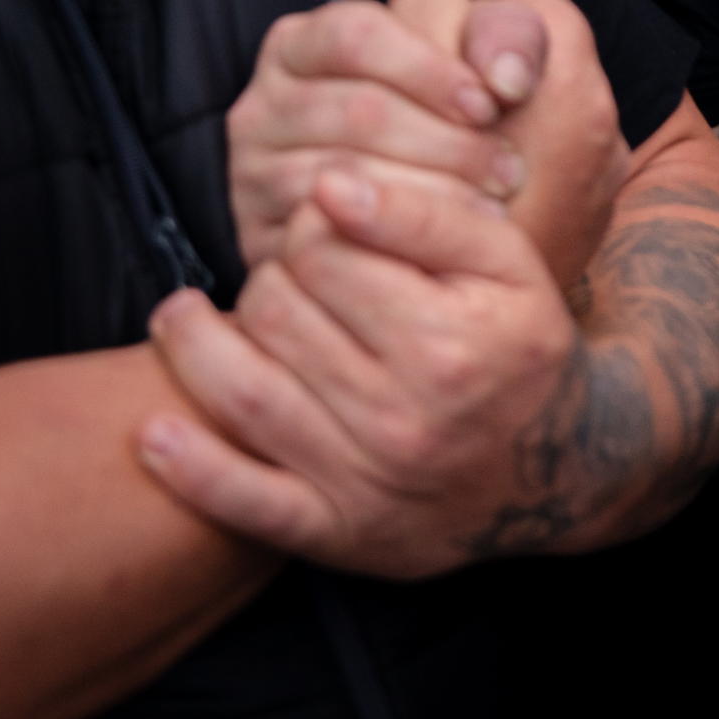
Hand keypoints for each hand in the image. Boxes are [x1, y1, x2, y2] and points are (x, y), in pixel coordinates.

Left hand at [139, 166, 579, 579]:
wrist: (564, 467)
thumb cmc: (524, 348)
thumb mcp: (511, 265)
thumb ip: (427, 215)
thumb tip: (328, 184)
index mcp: (449, 343)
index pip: (324, 253)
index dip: (308, 225)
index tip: (319, 227)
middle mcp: (405, 419)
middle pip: (278, 316)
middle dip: (265, 280)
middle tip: (280, 276)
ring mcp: (367, 483)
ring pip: (244, 394)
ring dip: (195, 348)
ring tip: (181, 319)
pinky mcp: (341, 534)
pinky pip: (246, 504)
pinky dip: (191, 469)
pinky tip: (154, 432)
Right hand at [228, 0, 625, 293]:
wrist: (464, 252)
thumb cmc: (486, 140)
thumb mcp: (507, 70)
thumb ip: (516, 36)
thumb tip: (507, 75)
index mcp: (319, 39)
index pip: (361, 34)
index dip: (432, 68)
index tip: (496, 103)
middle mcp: (274, 92)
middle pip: (358, 107)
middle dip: (446, 142)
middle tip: (510, 172)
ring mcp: (256, 158)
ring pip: (341, 169)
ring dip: (429, 191)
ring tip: (492, 208)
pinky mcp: (259, 223)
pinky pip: (322, 225)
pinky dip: (392, 231)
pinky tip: (443, 240)